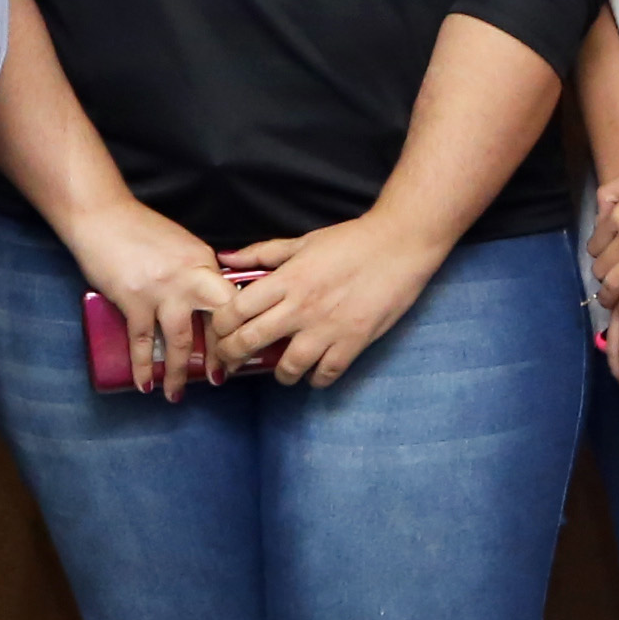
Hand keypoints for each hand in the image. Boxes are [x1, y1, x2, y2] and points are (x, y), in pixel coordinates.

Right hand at [68, 197, 244, 397]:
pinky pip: (143, 342)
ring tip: (176, 395)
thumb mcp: (181, 245)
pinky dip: (143, 366)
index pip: (234, 302)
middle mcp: (192, 278)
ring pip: (181, 341)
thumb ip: (197, 271)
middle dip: (223, 355)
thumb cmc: (138, 229)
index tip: (238, 352)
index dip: (239, 331)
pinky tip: (145, 385)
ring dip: (179, 374)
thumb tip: (207, 303)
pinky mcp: (135, 300)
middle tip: (220, 379)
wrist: (101, 216)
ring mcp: (163, 291)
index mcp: (206, 262)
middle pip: (219, 323)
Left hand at [213, 214, 455, 391]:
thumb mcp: (302, 242)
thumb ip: (262, 253)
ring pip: (288, 367)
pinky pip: (326, 374)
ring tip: (280, 371)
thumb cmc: (351, 241)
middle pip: (251, 341)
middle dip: (232, 356)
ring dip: (279, 373)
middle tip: (230, 361)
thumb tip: (226, 258)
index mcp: (286, 280)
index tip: (219, 332)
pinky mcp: (353, 342)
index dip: (219, 326)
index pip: (236, 310)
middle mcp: (301, 307)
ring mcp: (327, 328)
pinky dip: (316, 379)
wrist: (400, 245)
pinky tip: (314, 372)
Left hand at [586, 133, 618, 326]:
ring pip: (618, 282)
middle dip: (602, 278)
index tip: (604, 261)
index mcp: (618, 213)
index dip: (598, 255)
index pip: (595, 244)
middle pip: (603, 266)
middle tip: (607, 285)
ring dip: (610, 296)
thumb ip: (614, 189)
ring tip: (611, 305)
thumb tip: (603, 208)